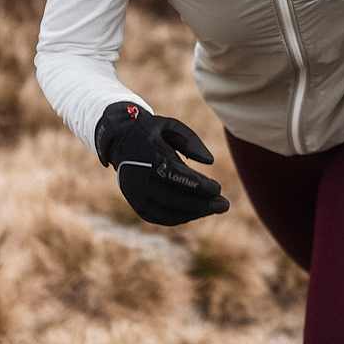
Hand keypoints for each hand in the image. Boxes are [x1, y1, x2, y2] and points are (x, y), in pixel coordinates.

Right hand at [94, 102, 229, 225]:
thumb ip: (191, 140)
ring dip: (194, 213)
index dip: (197, 185)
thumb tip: (210, 161)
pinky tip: (198, 212)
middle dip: (201, 204)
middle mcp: (139, 177)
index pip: (175, 175)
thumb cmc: (152, 132)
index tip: (218, 188)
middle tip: (224, 205)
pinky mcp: (136, 204)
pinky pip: (159, 218)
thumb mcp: (170, 126)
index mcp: (148, 155)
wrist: (119, 141)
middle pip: (172, 198)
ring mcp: (135, 194)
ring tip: (215, 208)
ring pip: (166, 212)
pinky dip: (180, 218)